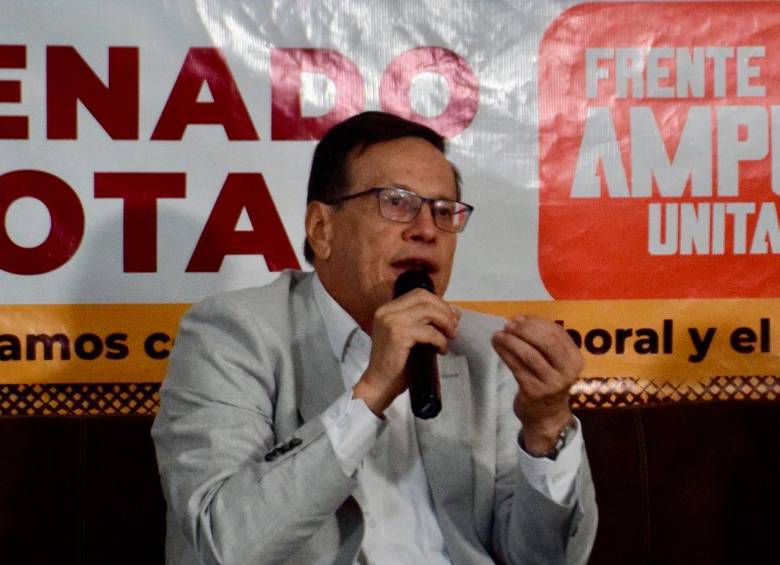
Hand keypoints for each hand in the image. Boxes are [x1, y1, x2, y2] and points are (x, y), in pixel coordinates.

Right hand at [353, 289, 459, 415]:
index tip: (451, 316)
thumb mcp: (406, 336)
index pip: (418, 294)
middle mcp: (387, 312)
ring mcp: (391, 322)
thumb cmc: (394, 365)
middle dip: (444, 310)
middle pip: (424, 298)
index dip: (438, 302)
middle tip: (454, 326)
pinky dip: (440, 340)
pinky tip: (441, 350)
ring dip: (445, 323)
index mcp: (387, 310)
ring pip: (428, 311)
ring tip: (450, 337)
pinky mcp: (397, 335)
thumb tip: (450, 314)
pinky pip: (428, 332)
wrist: (378, 385)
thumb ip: (421, 323)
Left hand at [491, 315, 582, 454]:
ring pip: (529, 354)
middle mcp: (567, 371)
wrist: (547, 416)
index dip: (536, 322)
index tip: (519, 318)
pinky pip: (516, 367)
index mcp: (575, 359)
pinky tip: (497, 345)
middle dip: (524, 330)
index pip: (557, 333)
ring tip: (498, 334)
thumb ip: (544, 340)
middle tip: (508, 325)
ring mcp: (551, 383)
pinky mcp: (533, 392)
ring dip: (511, 340)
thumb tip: (520, 319)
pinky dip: (504, 353)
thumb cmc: (548, 381)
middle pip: (545, 342)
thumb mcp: (555, 362)